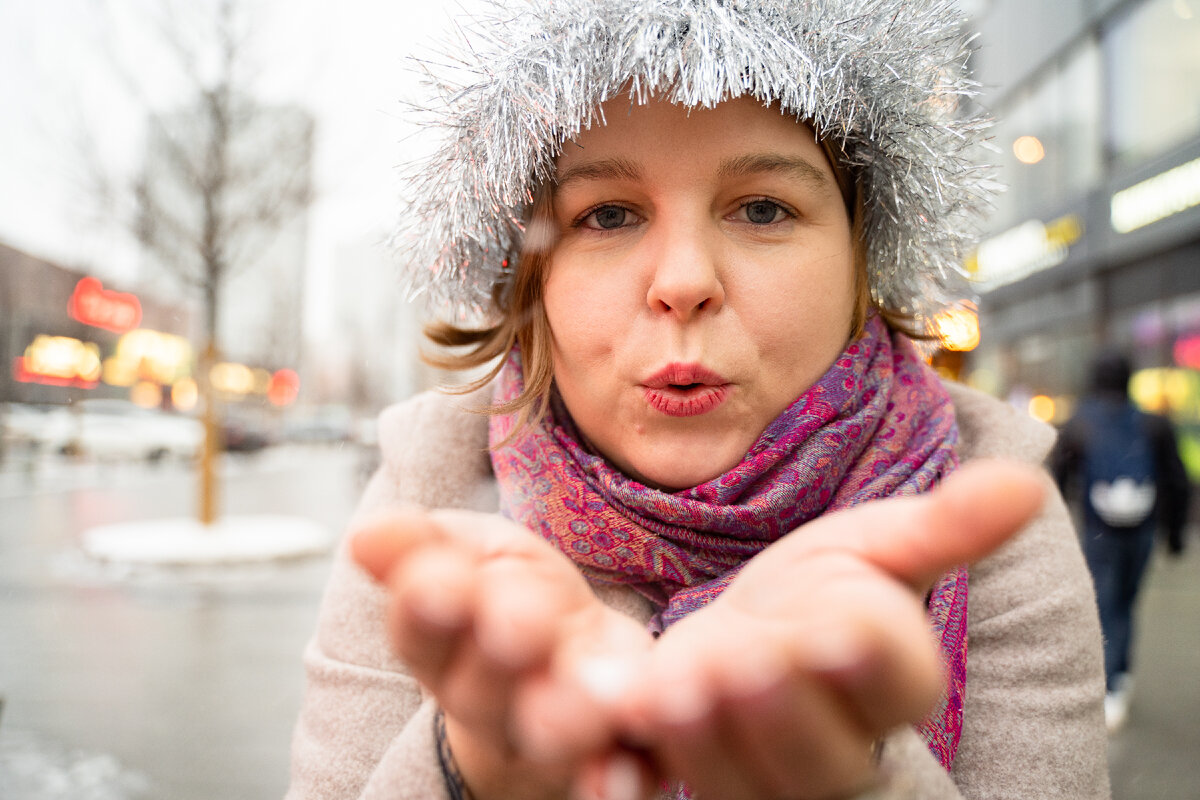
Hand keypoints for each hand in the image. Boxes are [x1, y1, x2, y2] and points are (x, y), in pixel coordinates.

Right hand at [351, 508, 655, 799]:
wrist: (576, 660)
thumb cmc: (512, 595)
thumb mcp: (467, 555)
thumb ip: (422, 544)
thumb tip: (365, 532)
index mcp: (443, 651)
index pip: (422, 633)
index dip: (424, 610)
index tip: (435, 582)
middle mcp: (491, 706)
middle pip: (484, 694)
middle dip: (499, 658)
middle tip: (519, 625)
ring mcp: (553, 740)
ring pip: (550, 740)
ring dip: (568, 719)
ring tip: (591, 700)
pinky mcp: (618, 755)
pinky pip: (619, 774)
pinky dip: (620, 775)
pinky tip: (625, 771)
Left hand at [604, 459, 1044, 799]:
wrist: (745, 629)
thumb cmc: (816, 591)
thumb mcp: (875, 547)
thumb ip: (946, 528)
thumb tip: (1028, 481)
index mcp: (888, 679)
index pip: (897, 683)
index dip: (871, 660)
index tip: (839, 627)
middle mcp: (834, 742)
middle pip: (821, 750)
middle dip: (782, 707)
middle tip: (747, 661)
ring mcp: (762, 771)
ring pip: (743, 776)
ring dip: (707, 733)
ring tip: (676, 685)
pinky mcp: (697, 773)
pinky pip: (672, 778)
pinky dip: (643, 756)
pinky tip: (621, 719)